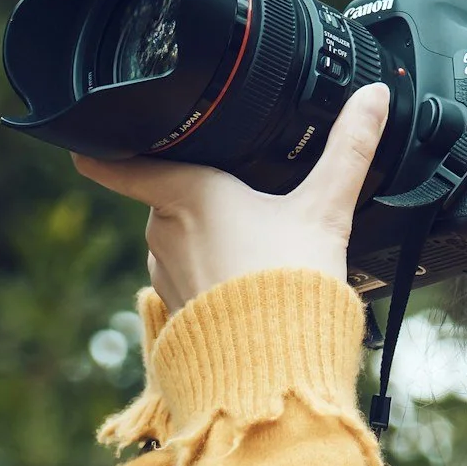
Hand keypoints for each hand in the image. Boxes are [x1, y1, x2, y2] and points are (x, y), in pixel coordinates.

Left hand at [72, 83, 392, 313]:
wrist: (275, 368)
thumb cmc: (290, 285)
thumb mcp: (326, 209)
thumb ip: (349, 148)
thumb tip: (375, 97)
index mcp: (186, 193)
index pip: (114, 162)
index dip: (97, 144)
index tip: (91, 131)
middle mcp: (162, 231)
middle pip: (166, 194)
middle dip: (198, 194)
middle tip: (247, 198)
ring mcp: (165, 272)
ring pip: (175, 236)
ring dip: (204, 235)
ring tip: (255, 244)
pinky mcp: (176, 309)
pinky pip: (185, 276)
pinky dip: (208, 272)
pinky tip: (246, 279)